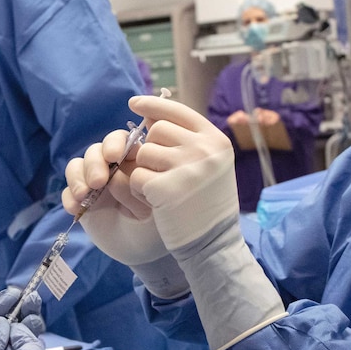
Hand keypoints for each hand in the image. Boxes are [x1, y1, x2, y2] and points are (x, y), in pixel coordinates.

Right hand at [63, 132, 188, 298]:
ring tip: (84, 195)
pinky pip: (67, 191)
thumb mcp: (158, 204)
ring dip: (78, 177)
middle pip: (97, 151)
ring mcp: (95, 183)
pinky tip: (75, 209)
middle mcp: (113, 167)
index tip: (115, 156)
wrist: (144, 253)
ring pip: (79, 166)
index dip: (115, 144)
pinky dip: (68, 196)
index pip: (123, 141)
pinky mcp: (81, 200)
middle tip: (98, 182)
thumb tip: (120, 172)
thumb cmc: (159, 225)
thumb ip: (141, 185)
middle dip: (95, 163)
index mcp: (136, 161)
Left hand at [127, 96, 285, 349]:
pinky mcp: (165, 188)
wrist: (213, 246)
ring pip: (143, 153)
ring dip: (143, 170)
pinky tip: (155, 202)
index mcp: (216, 141)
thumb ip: (190, 142)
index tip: (134, 103)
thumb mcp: (211, 167)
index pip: (178, 111)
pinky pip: (136, 177)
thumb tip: (151, 117)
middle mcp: (204, 149)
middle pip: (156, 131)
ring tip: (161, 189)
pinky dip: (139, 189)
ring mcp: (186, 168)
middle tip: (159, 170)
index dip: (153, 105)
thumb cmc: (208, 206)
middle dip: (150, 148)